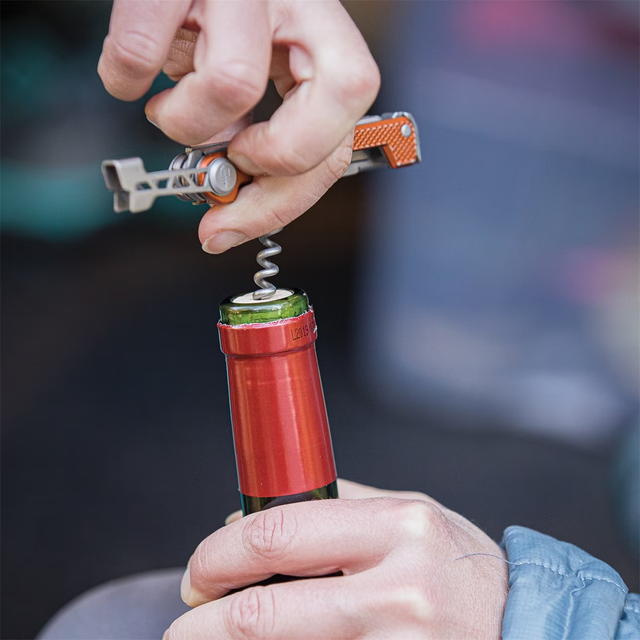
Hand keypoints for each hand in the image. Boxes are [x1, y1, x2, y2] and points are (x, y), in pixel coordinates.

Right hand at [98, 0, 379, 252]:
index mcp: (326, 41)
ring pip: (231, 87)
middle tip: (219, 168)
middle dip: (254, 170)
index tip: (243, 213)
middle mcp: (295, 6)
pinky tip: (134, 77)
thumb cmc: (219, 15)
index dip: (289, 196)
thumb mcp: (261, 72)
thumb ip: (267, 135)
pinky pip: (141, 54)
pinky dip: (124, 81)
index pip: (339, 143)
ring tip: (172, 106)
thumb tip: (232, 210)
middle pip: (304, 130)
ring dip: (186, 122)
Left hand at [164, 479, 508, 638]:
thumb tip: (251, 520)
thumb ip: (337, 508)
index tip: (199, 571)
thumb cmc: (461, 570)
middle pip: (262, 614)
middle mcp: (399, 592)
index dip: (218, 556)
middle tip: (188, 621)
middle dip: (203, 623)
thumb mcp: (411, 515)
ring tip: (222, 638)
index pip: (277, 534)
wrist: (528, 633)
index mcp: (398, 528)